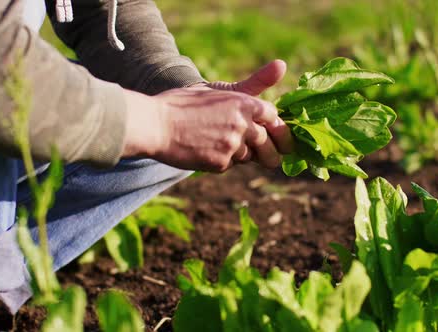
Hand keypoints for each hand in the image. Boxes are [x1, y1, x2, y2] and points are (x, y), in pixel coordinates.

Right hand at [122, 60, 292, 171]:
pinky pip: (230, 165)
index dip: (281, 131)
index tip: (283, 139)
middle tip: (273, 159)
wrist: (155, 124)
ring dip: (242, 155)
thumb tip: (283, 64)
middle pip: (270, 145)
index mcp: (244, 102)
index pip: (275, 119)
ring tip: (224, 146)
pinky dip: (223, 161)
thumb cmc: (184, 103)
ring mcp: (232, 145)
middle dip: (272, 154)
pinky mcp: (221, 163)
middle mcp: (243, 124)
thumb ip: (253, 83)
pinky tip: (207, 150)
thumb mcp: (219, 89)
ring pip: (249, 157)